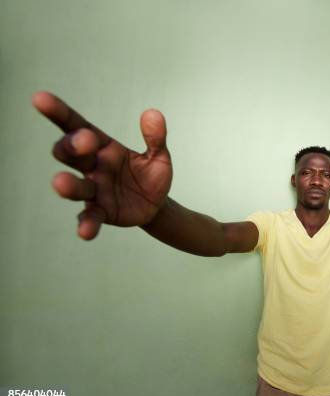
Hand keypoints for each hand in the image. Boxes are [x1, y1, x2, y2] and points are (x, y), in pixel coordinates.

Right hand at [33, 91, 172, 239]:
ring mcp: (95, 191)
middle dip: (72, 146)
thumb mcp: (158, 155)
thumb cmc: (150, 174)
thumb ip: (155, 137)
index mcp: (103, 147)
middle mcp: (92, 167)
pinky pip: (90, 217)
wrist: (157, 204)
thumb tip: (153, 114)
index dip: (58, 112)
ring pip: (76, 187)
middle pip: (70, 153)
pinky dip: (86, 224)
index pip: (76, 125)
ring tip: (61, 183)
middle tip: (85, 141)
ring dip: (68, 185)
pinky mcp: (102, 212)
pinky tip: (85, 231)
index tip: (39, 98)